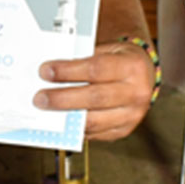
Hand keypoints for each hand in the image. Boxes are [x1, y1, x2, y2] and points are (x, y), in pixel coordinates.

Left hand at [33, 40, 155, 141]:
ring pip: (94, 120)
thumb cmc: (119, 60)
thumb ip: (82, 60)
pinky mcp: (124, 130)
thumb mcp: (106, 50)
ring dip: (65, 117)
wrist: (144, 76)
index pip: (96, 69)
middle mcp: (136, 92)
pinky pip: (95, 133)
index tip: (45, 71)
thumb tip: (50, 73)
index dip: (68, 71)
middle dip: (62, 99)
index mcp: (132, 66)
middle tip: (40, 98)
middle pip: (94, 98)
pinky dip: (75, 128)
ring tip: (46, 111)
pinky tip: (61, 120)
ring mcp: (132, 115)